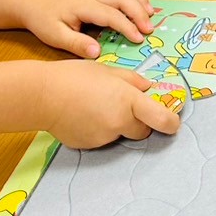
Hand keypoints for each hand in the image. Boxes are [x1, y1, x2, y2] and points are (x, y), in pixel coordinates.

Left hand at [20, 0, 153, 57]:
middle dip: (139, 12)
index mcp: (82, 6)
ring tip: (152, 15)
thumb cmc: (43, 20)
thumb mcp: (55, 37)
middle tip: (150, 30)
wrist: (32, 2)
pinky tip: (141, 5)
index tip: (138, 39)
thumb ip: (77, 44)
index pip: (110, 14)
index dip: (127, 26)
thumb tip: (98, 52)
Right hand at [39, 60, 179, 147]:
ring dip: (115, 124)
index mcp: (128, 101)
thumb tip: (146, 89)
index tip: (172, 121)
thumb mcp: (107, 70)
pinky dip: (97, 129)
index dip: (171, 122)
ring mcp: (104, 137)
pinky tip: (82, 115)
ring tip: (94, 106)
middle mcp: (120, 122)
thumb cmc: (74, 76)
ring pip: (120, 134)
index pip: (162, 120)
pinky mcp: (89, 145)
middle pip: (143, 131)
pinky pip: (101, 138)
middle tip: (125, 107)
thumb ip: (131, 81)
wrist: (42, 95)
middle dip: (140, 122)